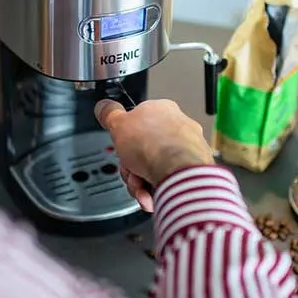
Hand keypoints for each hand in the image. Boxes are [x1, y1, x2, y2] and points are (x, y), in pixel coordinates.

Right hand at [95, 99, 213, 211]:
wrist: (178, 172)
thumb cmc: (154, 146)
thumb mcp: (118, 124)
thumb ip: (109, 114)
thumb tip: (104, 106)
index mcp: (161, 109)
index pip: (137, 123)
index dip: (125, 140)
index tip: (121, 148)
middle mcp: (178, 126)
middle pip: (144, 150)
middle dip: (132, 166)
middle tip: (131, 170)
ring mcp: (188, 148)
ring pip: (155, 167)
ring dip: (141, 180)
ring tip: (142, 184)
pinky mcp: (194, 169)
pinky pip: (169, 179)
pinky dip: (158, 188)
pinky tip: (153, 191)